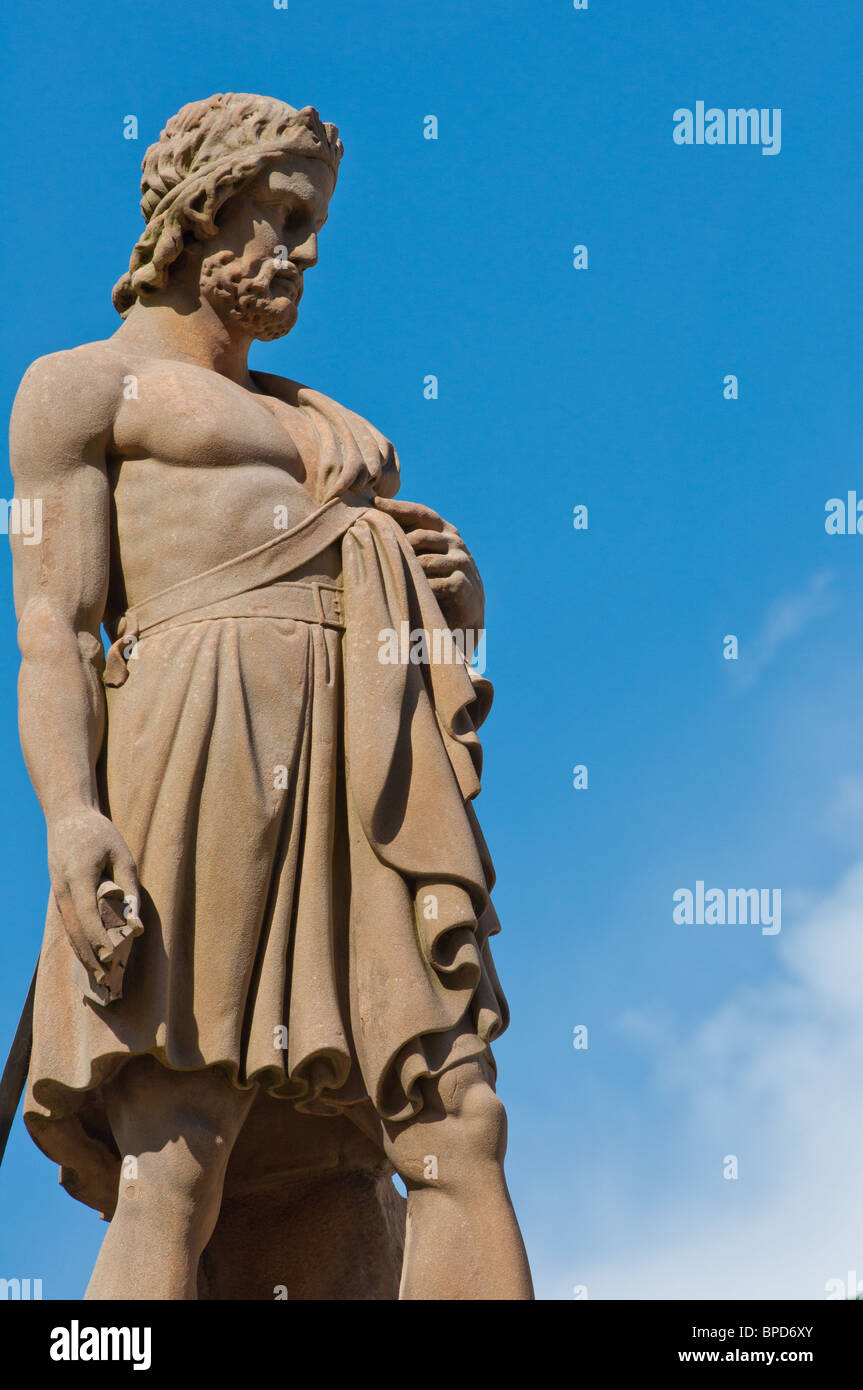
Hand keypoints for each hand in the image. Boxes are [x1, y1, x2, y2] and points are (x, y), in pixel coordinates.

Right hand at [47, 807, 141, 997]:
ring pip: (69, 931)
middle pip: (75, 931)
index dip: (99, 939)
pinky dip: (78, 943)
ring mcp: (58, 894)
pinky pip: (68, 924)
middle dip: (91, 957)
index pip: (88, 916)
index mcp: (79, 877)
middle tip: (107, 981)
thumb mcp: (122, 854)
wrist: (67, 816)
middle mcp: (63, 890)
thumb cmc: (99, 833)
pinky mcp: (59, 896)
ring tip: (100, 977)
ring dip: (83, 955)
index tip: (112, 958)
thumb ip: (130, 887)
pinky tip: (89, 957)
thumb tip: (136, 922)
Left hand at [374, 497, 484, 634]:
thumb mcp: (427, 554)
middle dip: (398, 543)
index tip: (375, 502)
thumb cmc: (437, 577)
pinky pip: (433, 584)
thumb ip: (411, 539)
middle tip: (377, 550)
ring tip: (390, 576)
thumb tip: (373, 521)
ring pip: (425, 562)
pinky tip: (409, 595)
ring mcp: (460, 562)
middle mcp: (455, 542)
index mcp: (445, 530)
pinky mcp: (461, 584)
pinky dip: (419, 590)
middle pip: (421, 536)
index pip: (421, 512)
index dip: (398, 507)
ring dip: (408, 570)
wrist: (465, 608)